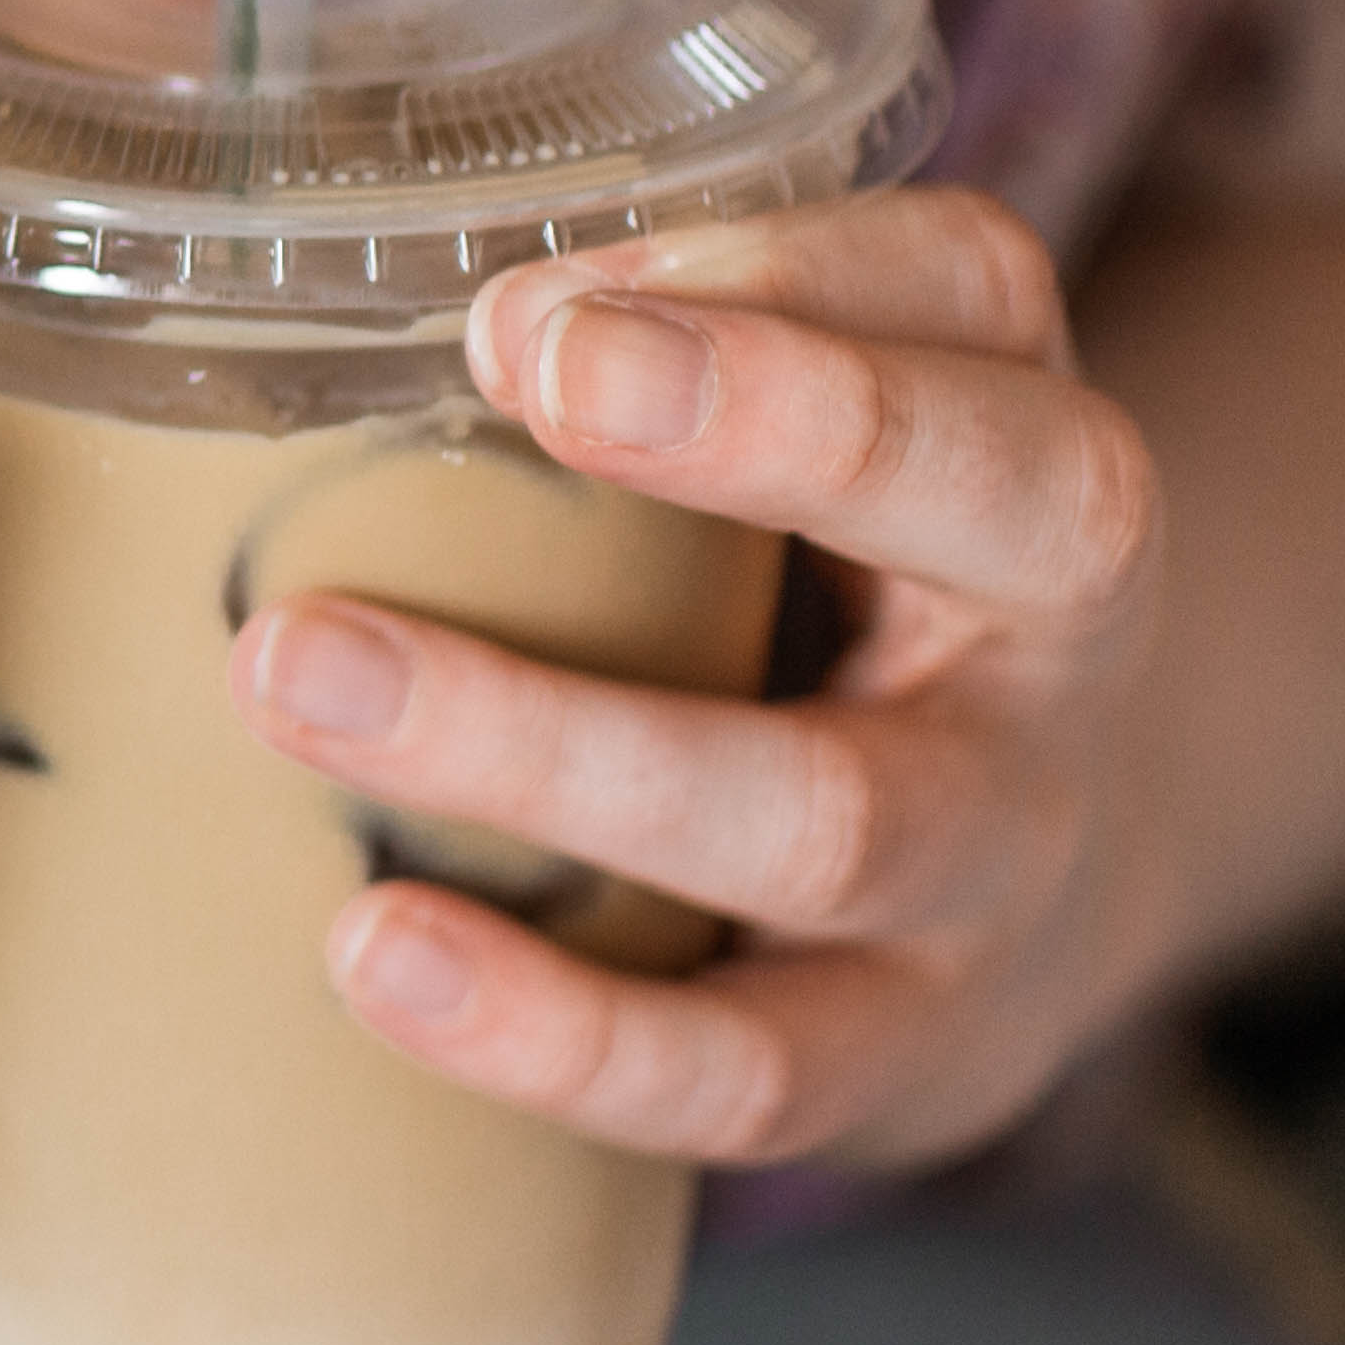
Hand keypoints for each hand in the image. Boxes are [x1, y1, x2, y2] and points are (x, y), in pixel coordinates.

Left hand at [227, 189, 1171, 1171]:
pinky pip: (745, 1070)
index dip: (789, 274)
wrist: (1005, 915)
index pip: (980, 291)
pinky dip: (557, 1027)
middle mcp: (1052, 644)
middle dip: (765, 427)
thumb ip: (645, 353)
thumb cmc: (824, 608)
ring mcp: (992, 866)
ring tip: (291, 678)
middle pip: (1011, 511)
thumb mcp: (791, 448)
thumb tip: (469, 324)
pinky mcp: (896, 1057)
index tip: (548, 291)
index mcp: (1022, 441)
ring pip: (822, 817)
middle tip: (512, 375)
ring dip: (544, 746)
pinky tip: (371, 948)